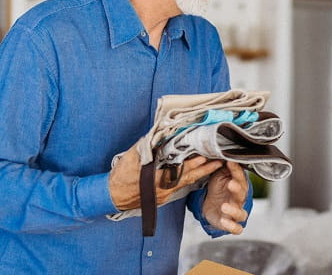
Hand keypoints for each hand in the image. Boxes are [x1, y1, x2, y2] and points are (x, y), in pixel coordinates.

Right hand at [108, 144, 223, 210]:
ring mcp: (164, 194)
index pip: (179, 170)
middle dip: (204, 169)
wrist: (112, 196)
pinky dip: (190, 179)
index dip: (193, 164)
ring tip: (214, 165)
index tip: (205, 156)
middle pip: (188, 178)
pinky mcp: (163, 196)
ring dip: (200, 174)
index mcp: (156, 179)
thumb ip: (146, 146)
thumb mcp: (130, 158)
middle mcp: (164, 188)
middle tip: (219, 160)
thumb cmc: (120, 177)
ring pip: (186, 183)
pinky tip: (198, 173)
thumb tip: (158, 134)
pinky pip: (180, 186)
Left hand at [202, 161, 248, 233]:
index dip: (236, 171)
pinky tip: (224, 221)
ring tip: (224, 206)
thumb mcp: (219, 176)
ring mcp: (235, 212)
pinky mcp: (229, 224)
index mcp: (238, 186)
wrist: (210, 204)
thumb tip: (226, 154)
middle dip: (237, 189)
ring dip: (234, 210)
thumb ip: (224, 168)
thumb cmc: (218, 188)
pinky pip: (236, 228)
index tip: (230, 163)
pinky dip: (232, 226)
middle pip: (242, 194)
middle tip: (230, 184)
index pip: (240, 178)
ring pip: (241, 214)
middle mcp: (239, 199)